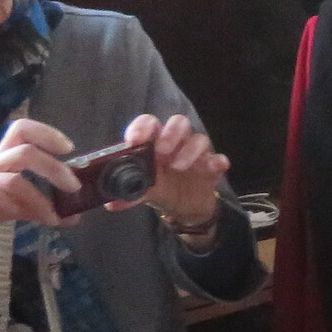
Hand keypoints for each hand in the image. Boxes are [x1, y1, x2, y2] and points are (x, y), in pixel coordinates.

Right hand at [0, 116, 77, 275]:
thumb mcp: (8, 207)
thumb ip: (35, 207)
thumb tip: (71, 216)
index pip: (21, 130)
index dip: (47, 133)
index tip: (69, 149)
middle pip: (24, 150)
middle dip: (54, 167)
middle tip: (74, 187)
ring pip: (12, 177)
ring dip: (39, 197)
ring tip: (54, 216)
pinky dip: (11, 206)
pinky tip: (21, 217)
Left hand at [122, 113, 228, 230]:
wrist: (184, 208)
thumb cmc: (161, 190)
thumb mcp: (144, 193)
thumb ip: (130, 194)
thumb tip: (112, 203)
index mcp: (154, 143)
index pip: (149, 123)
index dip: (142, 128)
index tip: (135, 141)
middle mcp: (176, 143)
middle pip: (178, 123)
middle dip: (170, 135)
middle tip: (161, 153)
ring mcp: (196, 154)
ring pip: (199, 138)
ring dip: (190, 150)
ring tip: (178, 167)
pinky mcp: (212, 167)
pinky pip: (219, 159)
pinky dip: (217, 162)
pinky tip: (212, 168)